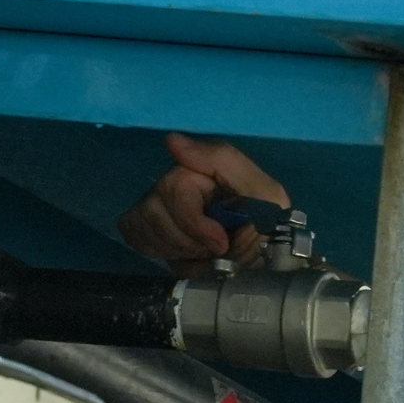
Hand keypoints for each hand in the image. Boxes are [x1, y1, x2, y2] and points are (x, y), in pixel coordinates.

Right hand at [120, 133, 290, 268]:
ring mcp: (156, 202)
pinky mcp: (145, 225)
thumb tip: (171, 140)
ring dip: (177, 250)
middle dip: (188, 240)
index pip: (174, 187)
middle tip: (216, 250)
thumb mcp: (265, 193)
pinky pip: (134, 234)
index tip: (220, 242)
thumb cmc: (269, 227)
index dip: (194, 222)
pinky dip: (161, 252)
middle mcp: (173, 180)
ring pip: (141, 225)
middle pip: (153, 209)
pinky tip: (185, 255)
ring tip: (204, 253)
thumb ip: (223, 161)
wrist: (266, 262)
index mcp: (201, 170)